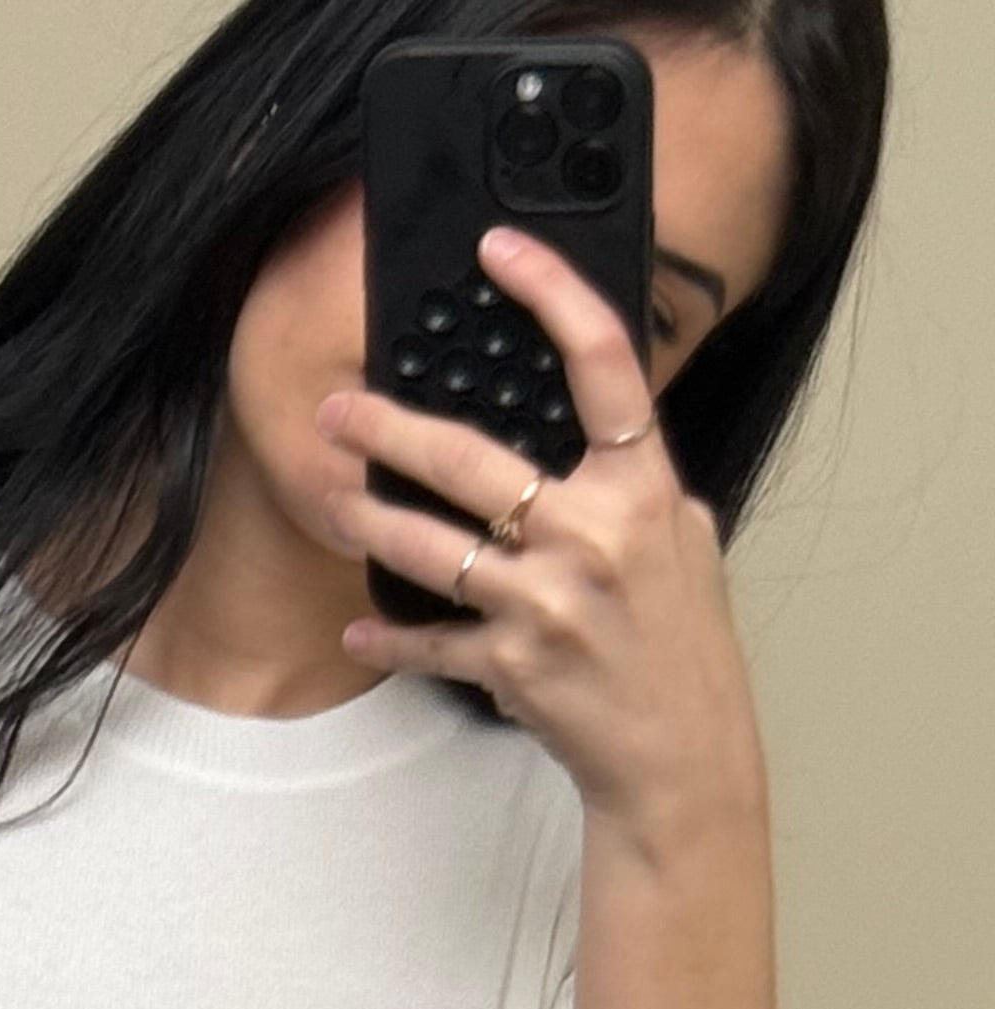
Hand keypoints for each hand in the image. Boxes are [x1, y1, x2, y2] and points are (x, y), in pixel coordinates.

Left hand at [318, 226, 766, 841]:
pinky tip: (359, 632)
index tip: (500, 248)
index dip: (550, 292)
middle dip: (390, 431)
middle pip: (472, 459)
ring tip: (332, 502)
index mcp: (643, 485)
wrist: (680, 753)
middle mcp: (594, 533)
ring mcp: (549, 599)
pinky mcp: (512, 662)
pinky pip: (431, 642)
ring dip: (369, 524)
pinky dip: (391, 639)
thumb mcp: (680, 543)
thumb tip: (595, 438)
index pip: (601, 361)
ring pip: (432, 547)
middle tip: (338, 411)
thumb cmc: (678, 646)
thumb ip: (634, 485)